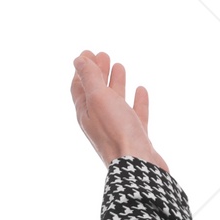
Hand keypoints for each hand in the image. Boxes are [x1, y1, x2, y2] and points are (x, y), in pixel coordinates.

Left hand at [71, 50, 167, 170]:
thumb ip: (90, 77)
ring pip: (116, 102)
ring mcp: (119, 130)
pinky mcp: (137, 137)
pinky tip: (141, 90)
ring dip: (116, 83)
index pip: (79, 87)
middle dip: (98, 73)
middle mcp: (100, 122)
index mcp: (86, 113)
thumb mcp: (99, 98)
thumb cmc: (116, 132)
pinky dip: (137, 101)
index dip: (82, 69)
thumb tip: (78, 60)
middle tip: (103, 55)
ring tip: (120, 66)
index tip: (88, 53)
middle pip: (97, 92)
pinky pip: (135, 115)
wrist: (138, 166)